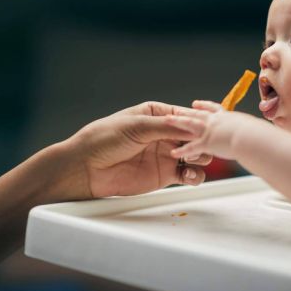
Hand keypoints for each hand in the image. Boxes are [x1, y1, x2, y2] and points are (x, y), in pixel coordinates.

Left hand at [67, 101, 211, 198]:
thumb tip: (192, 126)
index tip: (204, 129)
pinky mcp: (165, 175)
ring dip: (200, 157)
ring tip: (190, 159)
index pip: (186, 117)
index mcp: (157, 115)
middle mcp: (165, 134)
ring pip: (197, 155)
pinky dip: (195, 175)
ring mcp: (166, 155)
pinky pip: (189, 175)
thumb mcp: (136, 126)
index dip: (198, 123)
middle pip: (196, 136)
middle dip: (201, 141)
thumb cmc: (103, 139)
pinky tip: (189, 175)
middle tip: (196, 147)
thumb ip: (165, 126)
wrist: (86, 169)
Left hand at [166, 100, 254, 160]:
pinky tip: (174, 153)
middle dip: (186, 112)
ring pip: (189, 124)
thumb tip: (258, 133)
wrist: (252, 138)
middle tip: (176, 110)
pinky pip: (191, 148)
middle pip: (197, 114)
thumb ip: (252, 131)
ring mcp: (209, 131)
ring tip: (168, 119)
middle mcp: (216, 121)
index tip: (196, 104)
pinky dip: (183, 151)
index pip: (213, 109)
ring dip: (178, 121)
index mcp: (227, 117)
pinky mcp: (206, 143)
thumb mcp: (255, 129)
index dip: (204, 106)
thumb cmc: (258, 134)